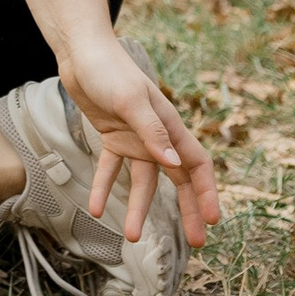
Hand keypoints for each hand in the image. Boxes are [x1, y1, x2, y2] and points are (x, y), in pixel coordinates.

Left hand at [60, 34, 221, 245]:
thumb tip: (173, 164)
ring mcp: (135, 139)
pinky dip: (105, 188)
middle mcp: (157, 137)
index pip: (197, 165)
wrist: (81, 53)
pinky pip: (111, 169)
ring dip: (138, 208)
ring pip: (143, 181)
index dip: (207, 192)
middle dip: (187, 210)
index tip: (213, 220)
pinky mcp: (112, 137)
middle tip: (196, 243)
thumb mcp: (131, 100)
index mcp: (170, 127)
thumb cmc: (110, 70)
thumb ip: (151, 132)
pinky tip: (96, 209)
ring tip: (132, 237)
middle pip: (178, 179)